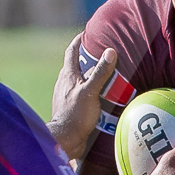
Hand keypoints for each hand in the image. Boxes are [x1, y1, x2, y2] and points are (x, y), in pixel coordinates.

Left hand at [48, 34, 115, 162]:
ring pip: (78, 81)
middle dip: (88, 59)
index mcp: (67, 75)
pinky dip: (90, 91)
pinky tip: (100, 96)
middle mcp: (64, 83)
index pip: (72, 52)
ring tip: (106, 76)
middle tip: (103, 55)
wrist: (65, 140)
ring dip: (90, 76)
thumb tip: (110, 51)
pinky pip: (81, 94)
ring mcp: (66, 96)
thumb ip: (101, 72)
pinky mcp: (70, 108)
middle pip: (76, 65)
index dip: (79, 41)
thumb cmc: (76, 114)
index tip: (87, 34)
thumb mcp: (91, 91)